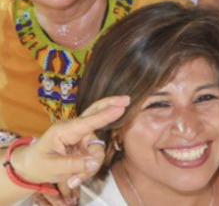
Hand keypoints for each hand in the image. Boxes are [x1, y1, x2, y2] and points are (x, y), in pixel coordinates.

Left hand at [12, 96, 128, 190]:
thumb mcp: (51, 167)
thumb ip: (73, 164)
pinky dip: (87, 170)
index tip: (121, 107)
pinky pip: (94, 158)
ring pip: (97, 149)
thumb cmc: (37, 163)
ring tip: (72, 180)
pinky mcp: (85, 147)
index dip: (105, 115)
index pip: (88, 122)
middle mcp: (75, 130)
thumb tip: (94, 161)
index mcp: (64, 130)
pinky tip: (74, 179)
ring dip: (89, 167)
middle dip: (111, 106)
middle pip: (96, 113)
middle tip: (127, 100)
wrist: (30, 168)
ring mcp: (82, 138)